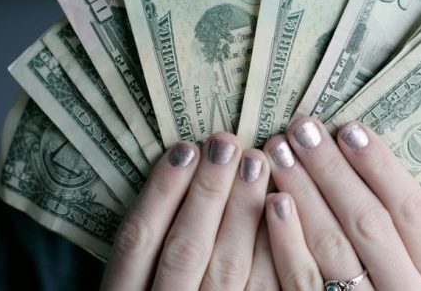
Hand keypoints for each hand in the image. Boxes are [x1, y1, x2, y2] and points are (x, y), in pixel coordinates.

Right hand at [100, 132, 276, 290]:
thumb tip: (185, 167)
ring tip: (258, 163)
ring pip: (227, 270)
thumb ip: (153, 246)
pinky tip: (282, 210)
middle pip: (185, 249)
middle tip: (227, 143)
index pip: (137, 241)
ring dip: (243, 213)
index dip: (160, 192)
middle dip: (208, 192)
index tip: (184, 148)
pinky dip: (273, 251)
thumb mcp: (139, 285)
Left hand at [263, 116, 420, 290]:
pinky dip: (287, 242)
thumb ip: (399, 243)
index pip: (412, 211)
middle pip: (369, 222)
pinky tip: (273, 204)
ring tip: (279, 152)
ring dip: (304, 194)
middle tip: (302, 127)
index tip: (349, 127)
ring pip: (334, 249)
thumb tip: (360, 165)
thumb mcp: (418, 283)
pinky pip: (303, 282)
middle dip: (332, 170)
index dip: (380, 165)